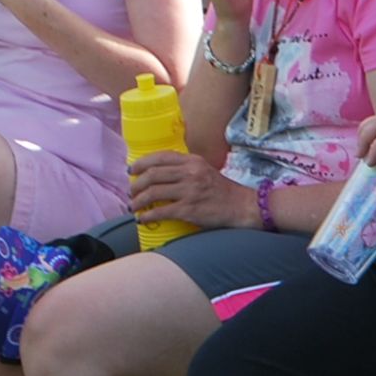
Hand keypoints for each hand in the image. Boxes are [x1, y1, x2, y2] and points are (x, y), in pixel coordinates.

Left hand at [127, 150, 257, 228]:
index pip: (161, 156)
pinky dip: (147, 216)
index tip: (132, 171)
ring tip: (133, 206)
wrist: (244, 207)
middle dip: (136, 184)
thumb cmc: (224, 191)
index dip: (142, 163)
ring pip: (152, 192)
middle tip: (132, 192)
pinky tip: (142, 219)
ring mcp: (189, 191)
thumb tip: (160, 175)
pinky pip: (161, 212)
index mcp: (193, 161)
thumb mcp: (206, 171)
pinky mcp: (189, 209)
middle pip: (152, 174)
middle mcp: (190, 173)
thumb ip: (186, 169)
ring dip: (138, 201)